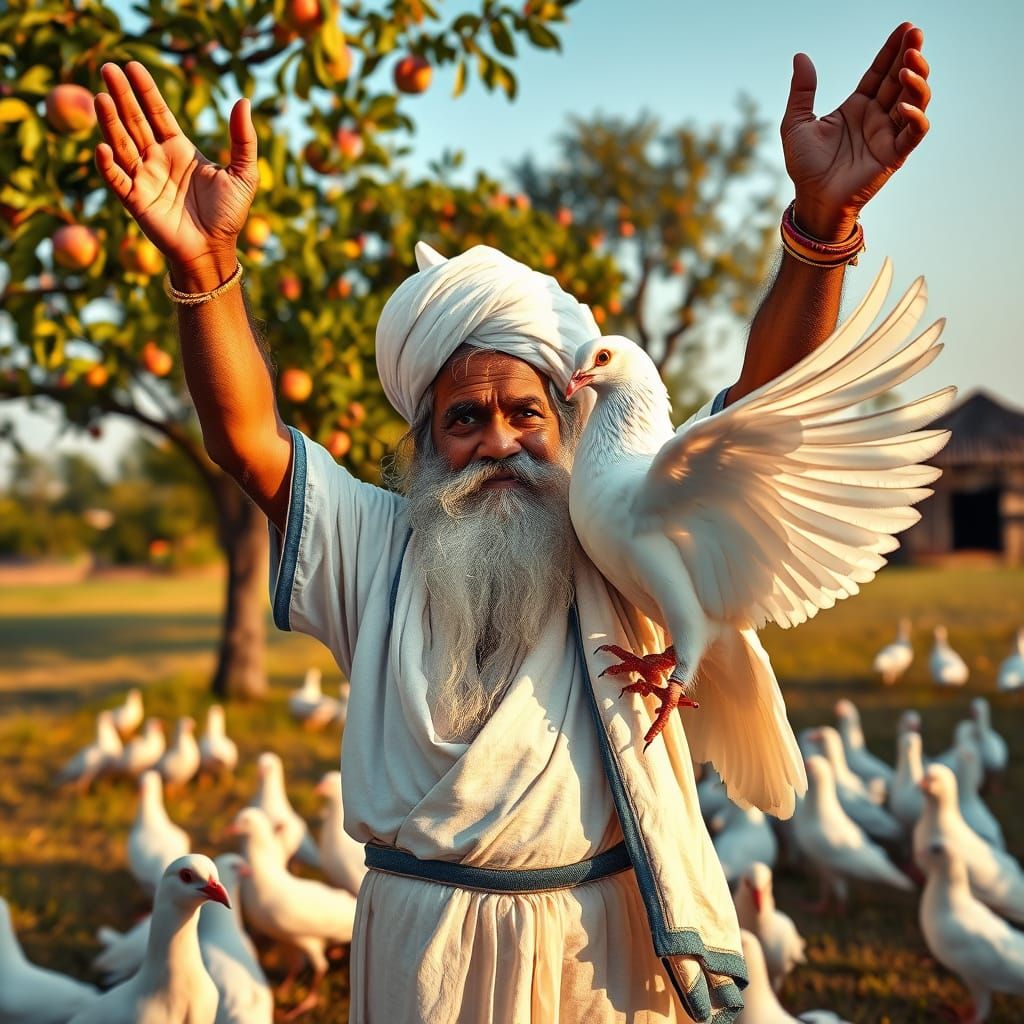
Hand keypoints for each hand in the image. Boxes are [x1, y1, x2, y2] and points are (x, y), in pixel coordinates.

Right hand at [94, 61, 258, 272]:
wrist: (215, 249)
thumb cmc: (229, 214)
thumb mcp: (243, 174)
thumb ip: (243, 140)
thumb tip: (245, 101)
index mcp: (179, 149)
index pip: (157, 113)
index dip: (145, 90)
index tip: (132, 65)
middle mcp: (157, 160)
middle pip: (134, 121)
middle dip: (121, 95)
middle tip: (108, 67)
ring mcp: (144, 179)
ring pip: (122, 144)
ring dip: (110, 122)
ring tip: (102, 98)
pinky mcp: (135, 201)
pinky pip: (117, 180)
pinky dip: (108, 165)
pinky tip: (102, 147)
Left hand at [780, 23, 931, 239]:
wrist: (812, 199)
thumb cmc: (805, 166)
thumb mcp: (796, 123)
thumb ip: (802, 91)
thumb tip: (801, 56)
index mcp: (857, 107)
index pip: (880, 72)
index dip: (892, 50)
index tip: (906, 27)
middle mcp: (876, 117)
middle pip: (901, 80)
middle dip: (911, 56)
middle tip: (915, 34)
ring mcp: (887, 135)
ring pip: (914, 100)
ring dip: (916, 81)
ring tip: (908, 65)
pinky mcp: (894, 155)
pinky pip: (914, 132)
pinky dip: (915, 117)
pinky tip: (904, 105)